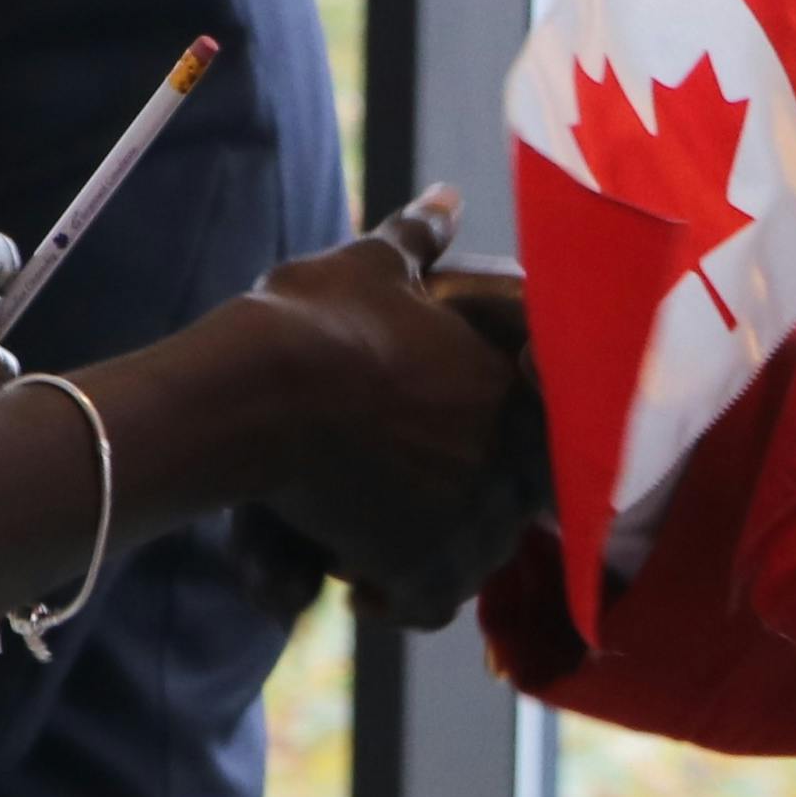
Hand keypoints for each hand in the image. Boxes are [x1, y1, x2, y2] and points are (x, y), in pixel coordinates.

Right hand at [242, 190, 537, 619]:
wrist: (260, 389)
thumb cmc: (315, 320)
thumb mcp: (374, 268)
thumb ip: (420, 239)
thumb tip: (446, 195)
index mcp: (513, 389)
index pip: (535, 443)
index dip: (482, 451)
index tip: (428, 450)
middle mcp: (509, 459)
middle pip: (506, 508)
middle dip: (458, 510)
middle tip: (394, 499)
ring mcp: (472, 516)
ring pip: (472, 560)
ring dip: (429, 556)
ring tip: (371, 540)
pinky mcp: (423, 563)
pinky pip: (431, 601)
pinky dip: (400, 599)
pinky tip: (359, 586)